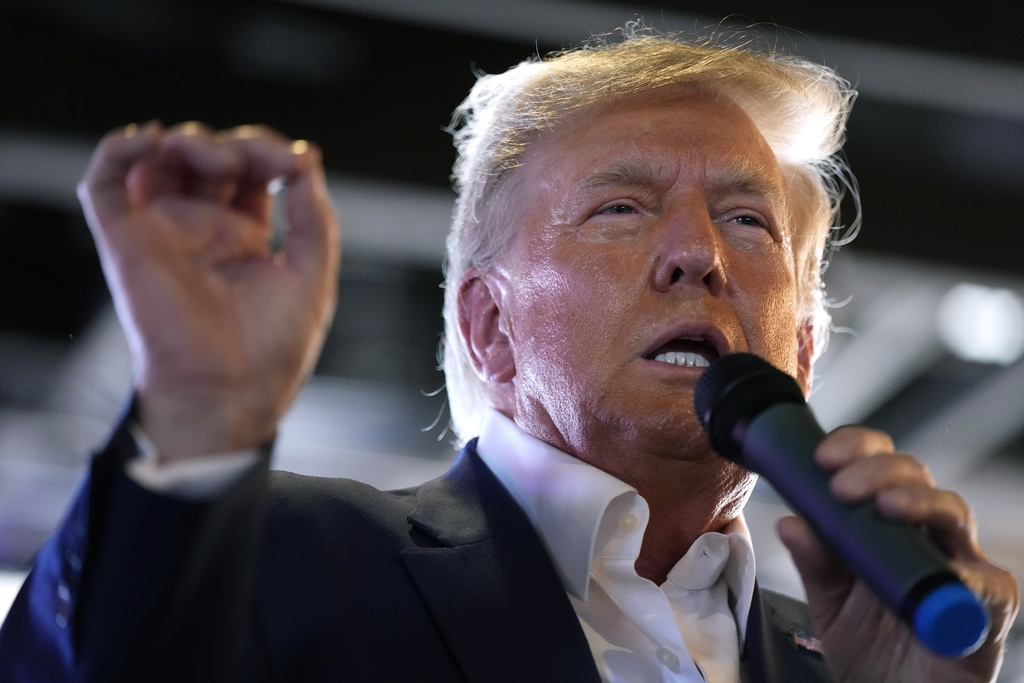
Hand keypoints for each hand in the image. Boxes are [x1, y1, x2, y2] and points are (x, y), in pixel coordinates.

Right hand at [78, 122, 339, 460]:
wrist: (231, 389)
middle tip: (262, 161)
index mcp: (245, 237)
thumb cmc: (272, 347)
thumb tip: (306, 162)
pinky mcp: (125, 238)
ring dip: (191, 140)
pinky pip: (105, 180)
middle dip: (240, 143)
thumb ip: (313, 218)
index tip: (298, 163)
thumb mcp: (312, 274)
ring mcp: (162, 230)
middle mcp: (202, 229)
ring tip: (220, 161)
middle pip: (209, 156)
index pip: (252, 171)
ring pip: (162, 157)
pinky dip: (122, 147)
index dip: (272, 152)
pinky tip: (152, 140)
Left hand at [777, 426, 1019, 682]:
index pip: (876, 464)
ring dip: (918, 501)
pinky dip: (963, 574)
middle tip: (841, 486)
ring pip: (952, 510)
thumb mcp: (829, 599)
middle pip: (914, 476)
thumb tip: (789, 521)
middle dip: (877, 470)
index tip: (821, 456)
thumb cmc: (868, 645)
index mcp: (885, 521)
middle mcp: (926, 532)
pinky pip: (985, 581)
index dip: (854, 448)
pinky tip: (942, 572)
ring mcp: (961, 563)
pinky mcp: (990, 603)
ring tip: (886, 507)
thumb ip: (814, 561)